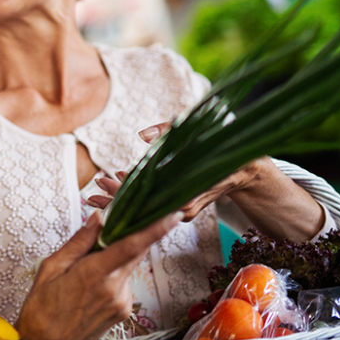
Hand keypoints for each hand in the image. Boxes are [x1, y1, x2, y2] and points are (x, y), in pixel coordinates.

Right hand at [12, 211, 182, 339]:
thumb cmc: (42, 307)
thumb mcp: (52, 267)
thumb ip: (79, 241)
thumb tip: (97, 218)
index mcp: (93, 274)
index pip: (131, 247)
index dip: (154, 229)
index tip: (172, 216)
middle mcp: (113, 289)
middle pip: (135, 253)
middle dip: (133, 236)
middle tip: (119, 226)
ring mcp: (121, 302)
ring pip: (127, 268)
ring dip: (116, 260)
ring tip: (88, 270)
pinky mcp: (123, 311)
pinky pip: (124, 283)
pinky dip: (113, 276)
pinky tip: (92, 286)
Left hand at [89, 122, 267, 220]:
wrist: (247, 168)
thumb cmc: (223, 146)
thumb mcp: (198, 130)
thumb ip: (169, 129)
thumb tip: (143, 135)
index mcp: (184, 193)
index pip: (144, 196)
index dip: (121, 191)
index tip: (103, 184)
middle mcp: (181, 207)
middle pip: (141, 207)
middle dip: (114, 200)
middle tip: (93, 192)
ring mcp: (181, 209)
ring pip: (146, 208)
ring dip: (123, 200)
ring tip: (97, 194)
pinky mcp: (182, 207)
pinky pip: (155, 204)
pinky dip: (138, 197)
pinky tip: (122, 188)